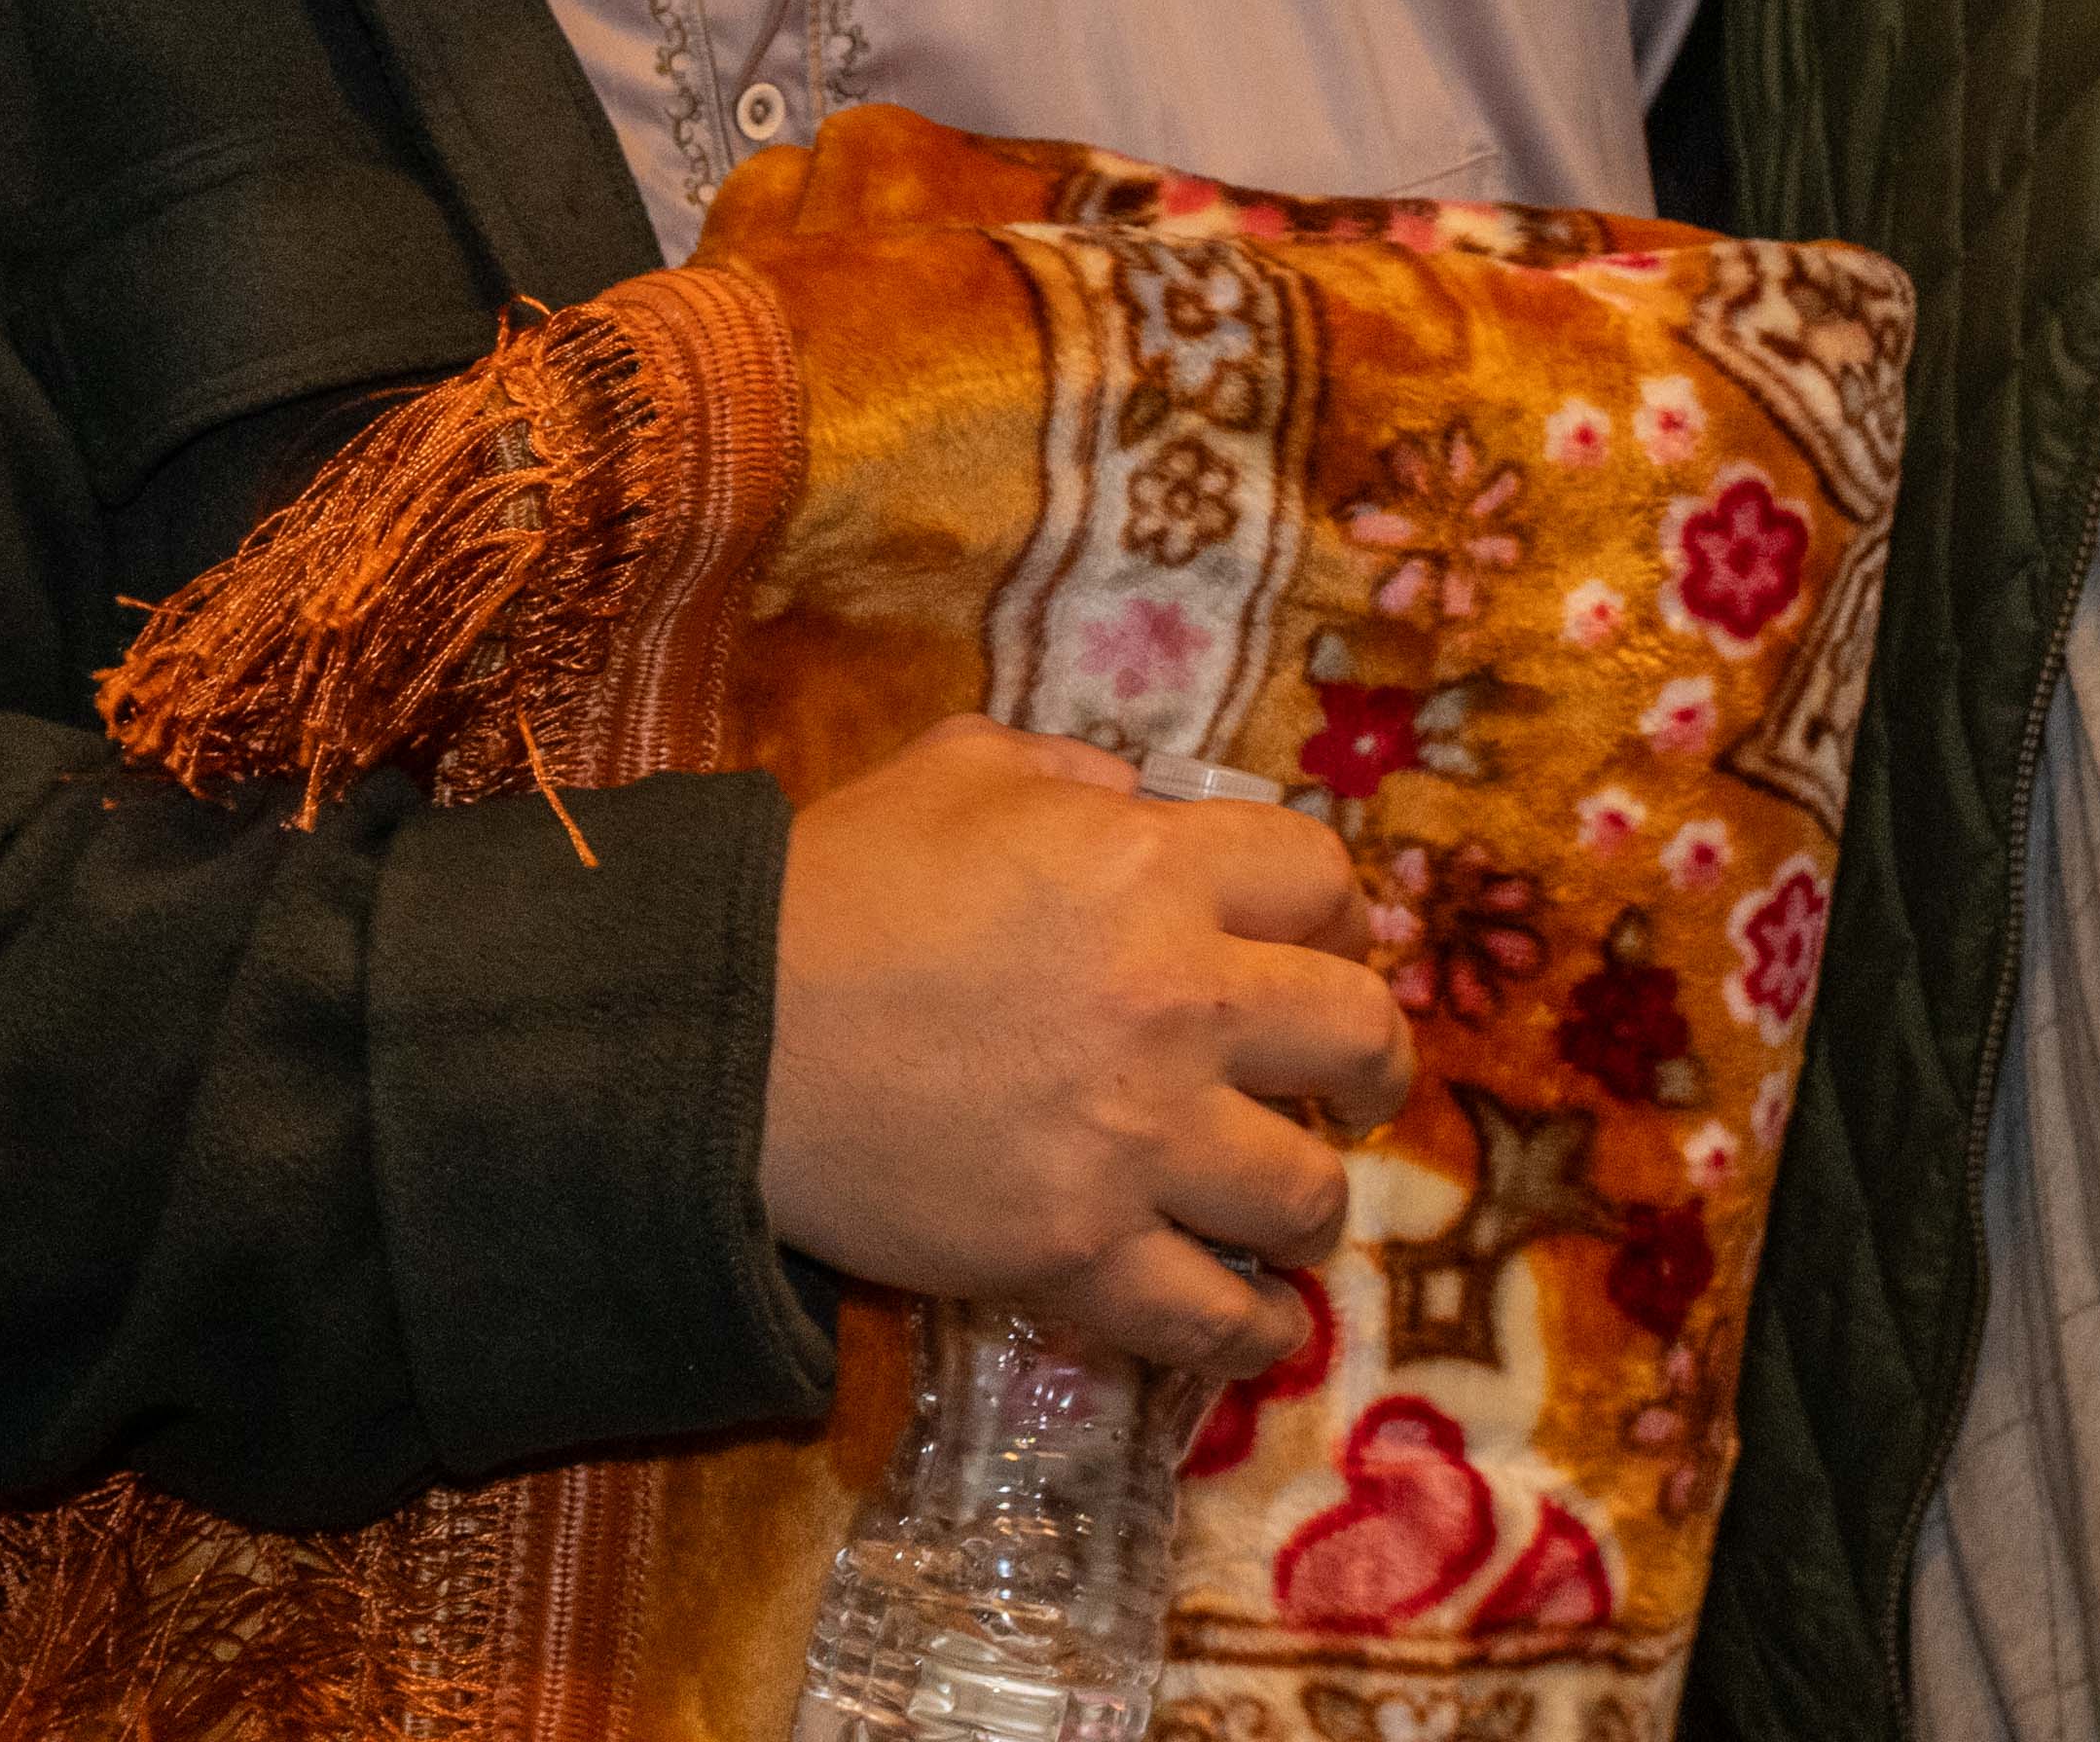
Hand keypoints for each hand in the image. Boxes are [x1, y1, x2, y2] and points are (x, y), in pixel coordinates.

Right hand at [761, 720, 1406, 1373]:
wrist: (726, 1038)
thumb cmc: (835, 889)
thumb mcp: (958, 770)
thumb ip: (1069, 774)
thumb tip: (1134, 797)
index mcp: (1157, 868)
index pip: (1320, 880)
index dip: (1337, 912)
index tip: (1328, 944)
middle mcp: (1179, 1002)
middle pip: (1357, 1032)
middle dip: (1373, 1059)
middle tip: (1354, 1079)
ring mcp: (1138, 1140)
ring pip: (1307, 1189)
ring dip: (1317, 1199)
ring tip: (1297, 1206)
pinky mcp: (1078, 1254)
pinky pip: (1211, 1315)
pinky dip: (1257, 1329)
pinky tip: (1268, 1323)